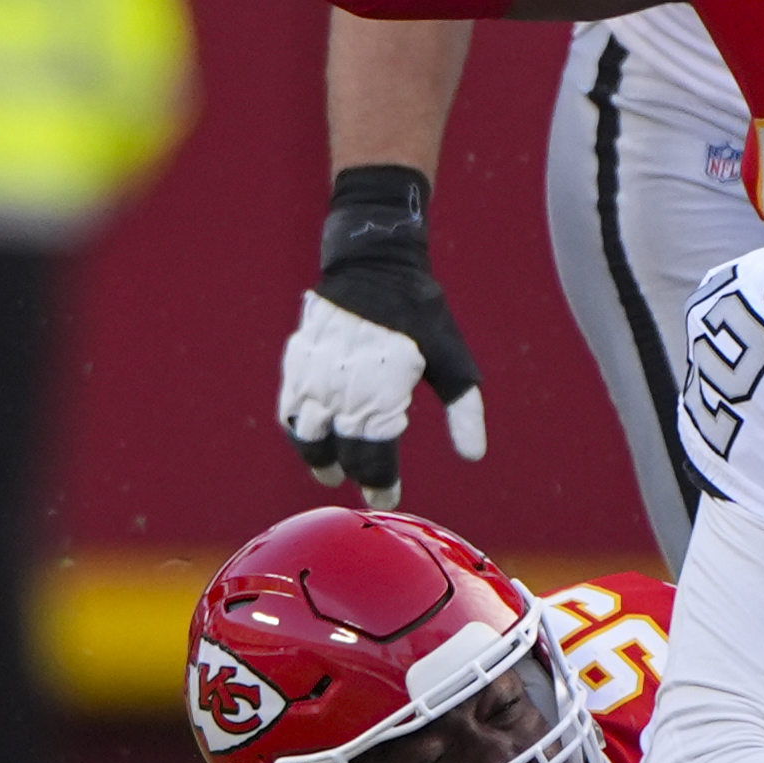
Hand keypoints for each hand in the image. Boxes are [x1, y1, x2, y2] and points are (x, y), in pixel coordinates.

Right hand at [277, 165, 485, 508]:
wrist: (374, 264)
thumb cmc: (421, 315)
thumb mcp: (454, 361)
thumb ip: (466, 411)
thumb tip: (474, 456)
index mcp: (382, 389)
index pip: (374, 454)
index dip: (379, 482)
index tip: (386, 498)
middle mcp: (343, 385)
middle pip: (340, 449)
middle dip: (351, 474)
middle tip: (364, 489)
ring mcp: (314, 372)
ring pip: (305, 433)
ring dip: (316, 457)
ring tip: (330, 472)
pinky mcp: (297, 360)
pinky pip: (289, 406)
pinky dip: (298, 428)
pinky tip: (314, 437)